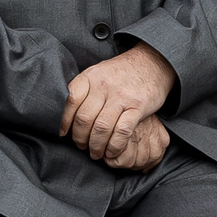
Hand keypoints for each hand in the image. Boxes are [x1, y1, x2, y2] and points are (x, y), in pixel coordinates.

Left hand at [61, 44, 177, 163]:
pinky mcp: (138, 106)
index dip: (64, 120)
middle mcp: (104, 85)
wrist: (152, 63)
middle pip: (84, 118)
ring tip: (95, 153)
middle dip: (80, 138)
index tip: (64, 133)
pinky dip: (114, 146)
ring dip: (96, 146)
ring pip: (101, 128)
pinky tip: (111, 151)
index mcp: (91, 76)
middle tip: (82, 146)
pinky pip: (122, 131)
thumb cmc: (122, 73)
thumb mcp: (99, 73)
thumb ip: (84, 90)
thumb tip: (66, 114)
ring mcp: (121, 96)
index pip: (71, 101)